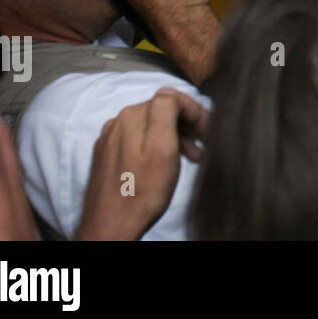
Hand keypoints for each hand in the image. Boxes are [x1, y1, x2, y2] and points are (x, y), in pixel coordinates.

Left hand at [76, 87, 207, 239]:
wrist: (110, 228)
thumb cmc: (140, 194)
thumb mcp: (163, 149)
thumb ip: (166, 112)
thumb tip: (169, 91)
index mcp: (131, 116)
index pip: (172, 98)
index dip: (195, 112)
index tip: (209, 130)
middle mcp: (117, 123)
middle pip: (161, 112)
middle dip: (186, 125)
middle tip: (205, 144)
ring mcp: (110, 140)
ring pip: (151, 127)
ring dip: (175, 137)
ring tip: (193, 157)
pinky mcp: (108, 156)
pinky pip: (138, 141)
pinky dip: (157, 147)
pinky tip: (168, 163)